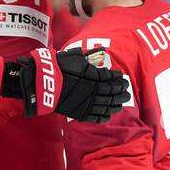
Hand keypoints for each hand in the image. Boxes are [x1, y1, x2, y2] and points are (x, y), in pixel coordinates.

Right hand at [0, 46, 128, 120]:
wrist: (43, 82)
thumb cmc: (58, 67)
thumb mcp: (74, 57)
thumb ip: (89, 57)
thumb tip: (102, 52)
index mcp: (94, 75)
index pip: (111, 78)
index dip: (118, 78)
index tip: (123, 78)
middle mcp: (94, 90)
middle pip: (112, 92)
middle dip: (121, 92)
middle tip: (127, 91)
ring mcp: (88, 102)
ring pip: (107, 105)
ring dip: (116, 104)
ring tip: (121, 104)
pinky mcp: (80, 112)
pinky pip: (95, 117)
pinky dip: (103, 117)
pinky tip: (108, 115)